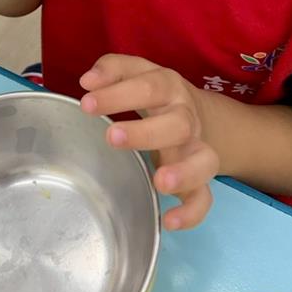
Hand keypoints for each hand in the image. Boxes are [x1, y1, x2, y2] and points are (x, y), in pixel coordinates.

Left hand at [79, 55, 219, 231]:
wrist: (198, 114)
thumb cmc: (155, 94)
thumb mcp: (137, 73)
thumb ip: (113, 70)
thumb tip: (88, 81)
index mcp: (169, 88)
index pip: (149, 86)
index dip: (118, 94)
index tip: (86, 104)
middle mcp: (186, 118)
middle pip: (178, 123)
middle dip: (146, 132)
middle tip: (112, 137)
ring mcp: (196, 149)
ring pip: (204, 161)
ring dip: (184, 172)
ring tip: (159, 182)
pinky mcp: (200, 179)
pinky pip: (205, 198)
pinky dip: (192, 212)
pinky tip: (169, 221)